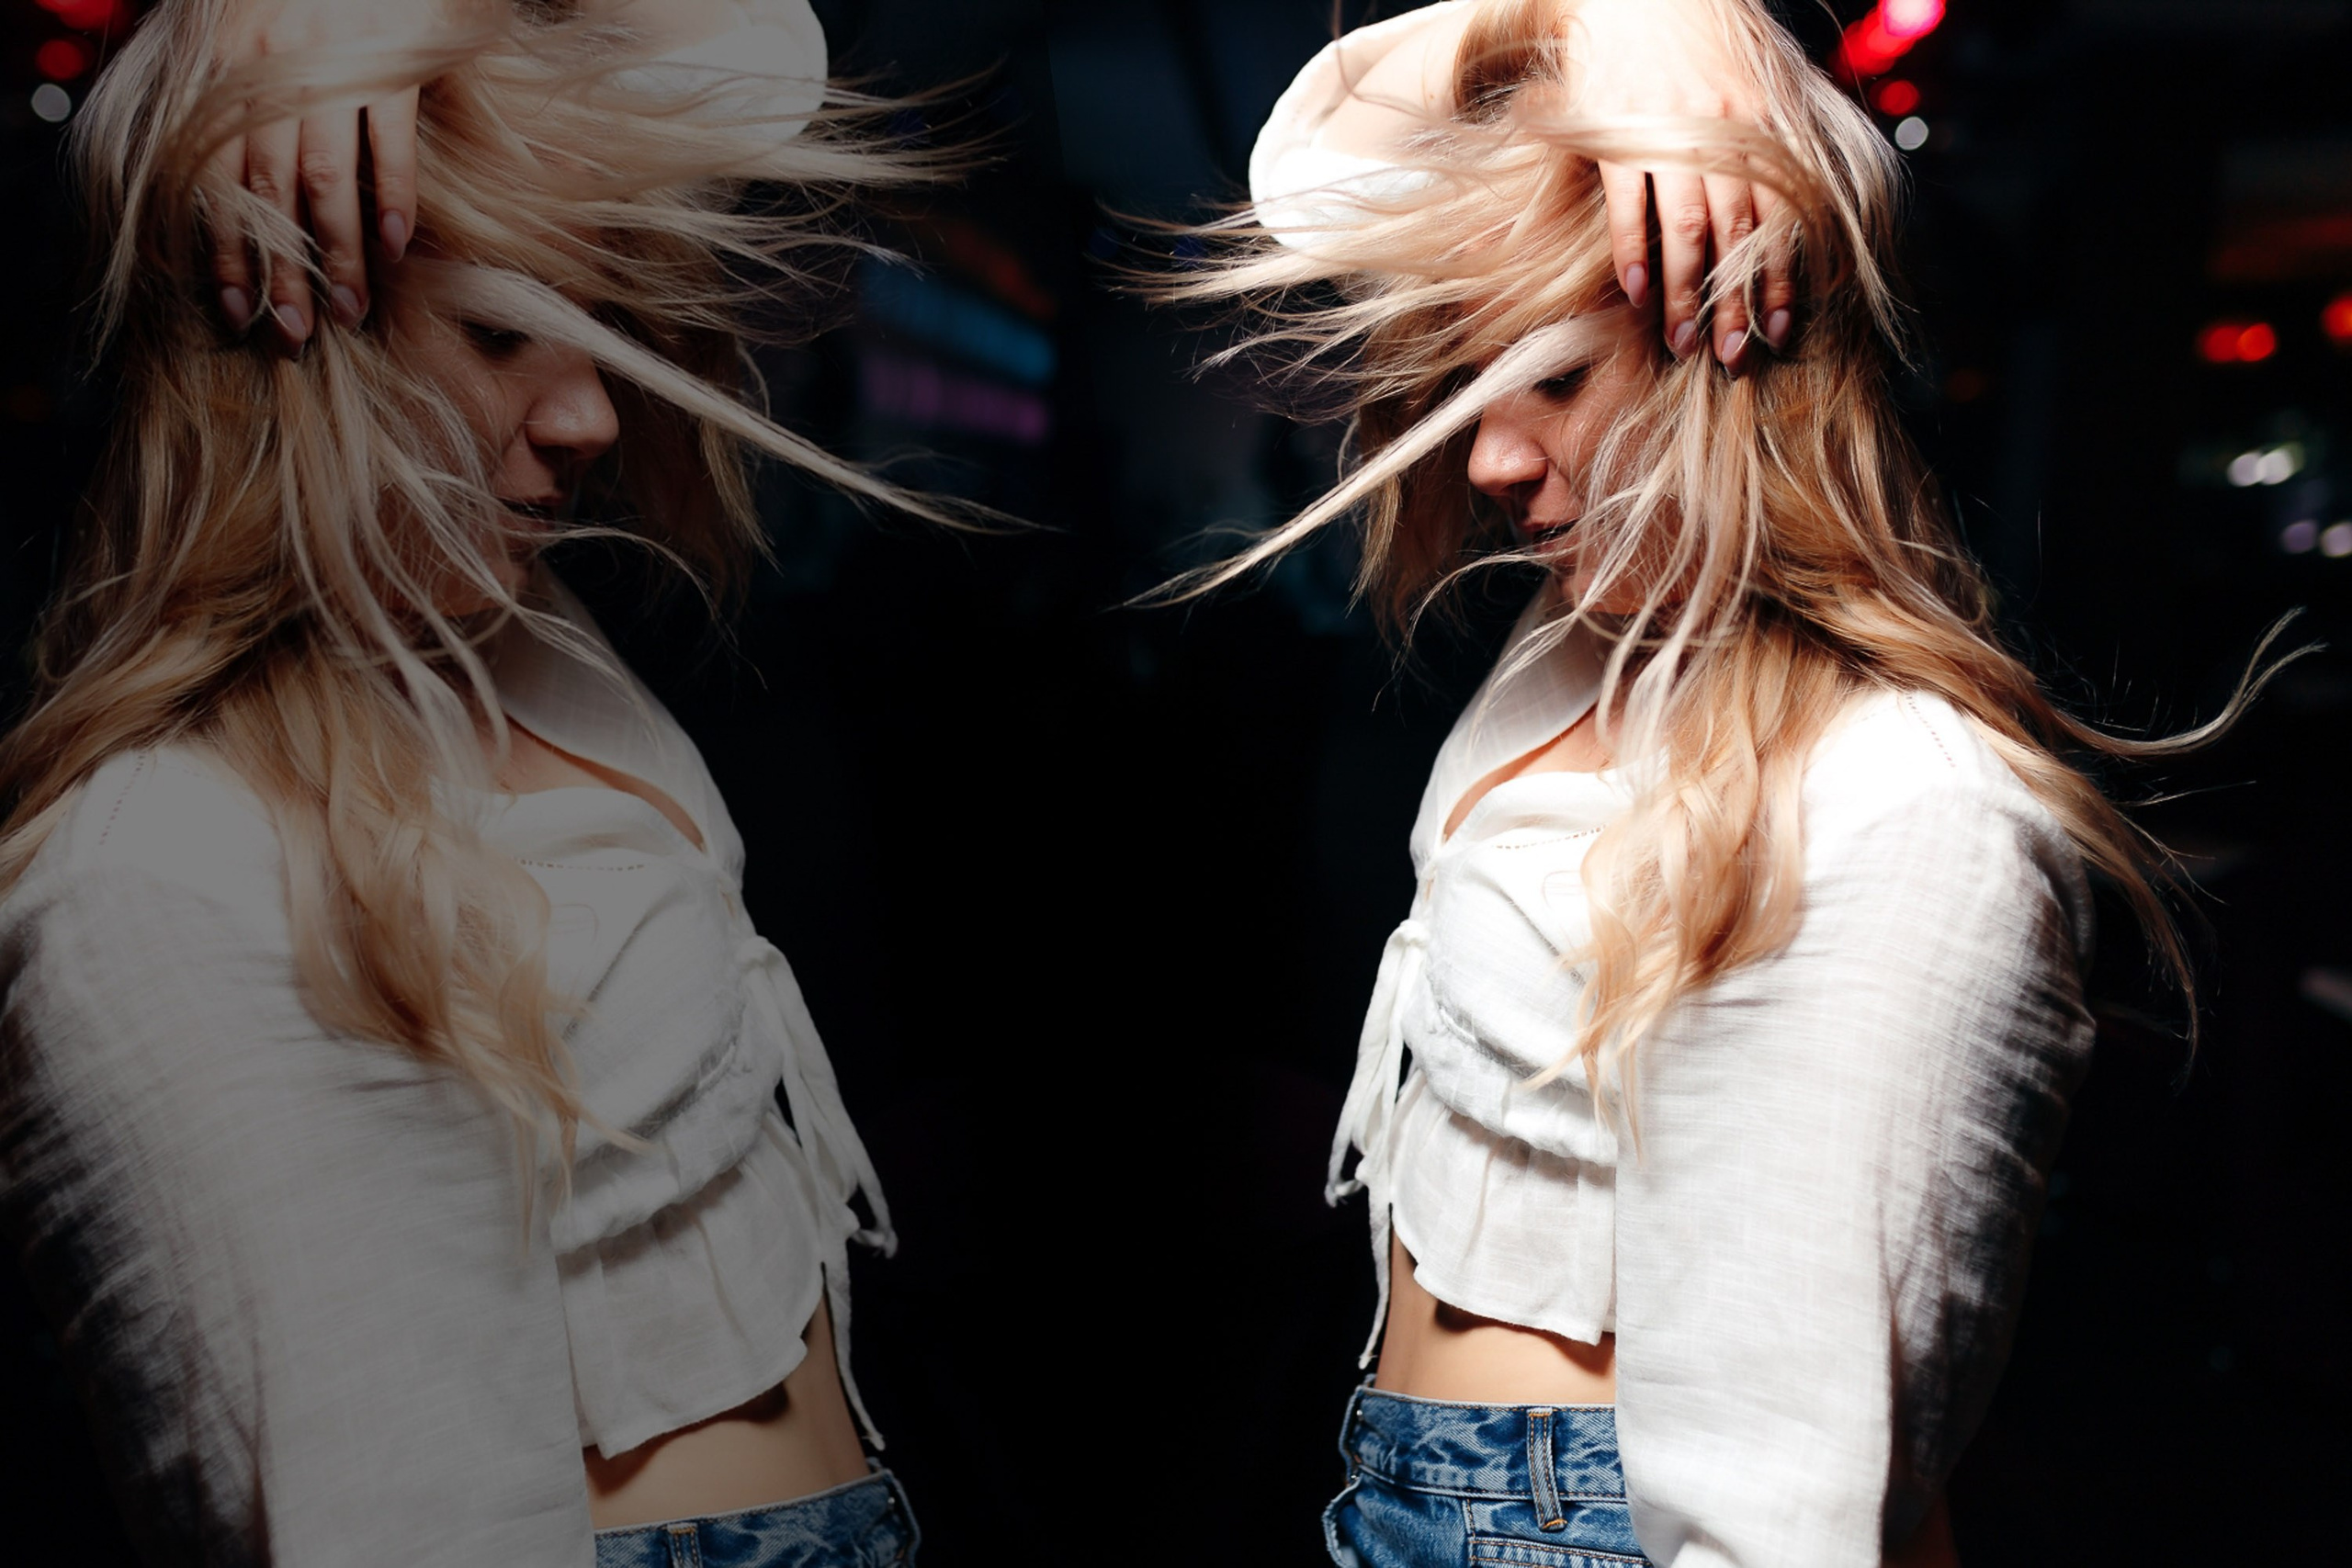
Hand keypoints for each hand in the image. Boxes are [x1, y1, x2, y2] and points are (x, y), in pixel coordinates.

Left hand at [206, 0, 469, 344]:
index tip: (239, 309)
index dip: (225, 247)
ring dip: (339, 253)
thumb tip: (218, 189)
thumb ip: (226, 101)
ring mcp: (332, 65)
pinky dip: (392, 195)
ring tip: (352, 309)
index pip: (216, 176)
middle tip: (294, 330)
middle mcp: (268, 69)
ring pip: (327, 178)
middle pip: (269, 190)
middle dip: (282, 268)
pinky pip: (389, 139)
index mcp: (222, 68)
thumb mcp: (236, 37)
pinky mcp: (391, 59)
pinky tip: (395, 246)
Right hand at [1557, 0, 1792, 367]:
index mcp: (1764, 125)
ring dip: (1684, 292)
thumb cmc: (1705, 43)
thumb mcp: (1759, 83)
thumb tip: (1802, 213)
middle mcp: (1723, 131)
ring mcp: (1668, 132)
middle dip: (1735, 302)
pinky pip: (1628, 202)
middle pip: (1736, 235)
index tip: (1777, 331)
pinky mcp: (1616, 131)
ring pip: (1685, 227)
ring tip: (1683, 342)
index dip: (1780, 278)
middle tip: (1732, 357)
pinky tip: (1636, 292)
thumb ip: (1777, 144)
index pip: (1780, 216)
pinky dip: (1632, 250)